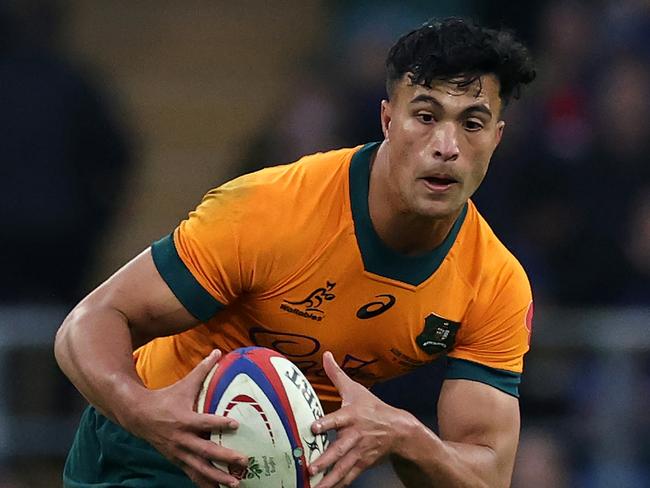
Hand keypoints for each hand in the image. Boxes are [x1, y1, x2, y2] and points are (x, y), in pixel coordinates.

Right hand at [124, 349, 247, 487]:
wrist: (138, 416)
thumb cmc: (166, 398)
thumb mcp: (184, 383)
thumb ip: (202, 369)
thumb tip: (218, 351)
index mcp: (184, 419)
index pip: (205, 422)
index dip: (220, 424)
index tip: (236, 425)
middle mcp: (182, 439)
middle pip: (206, 451)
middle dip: (225, 458)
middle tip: (244, 461)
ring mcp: (178, 453)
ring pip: (200, 469)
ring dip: (218, 477)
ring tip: (235, 484)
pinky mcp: (177, 461)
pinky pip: (192, 474)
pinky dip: (205, 483)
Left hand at [309, 351, 406, 486]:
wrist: (399, 429)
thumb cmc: (372, 407)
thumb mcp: (355, 389)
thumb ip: (336, 374)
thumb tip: (325, 354)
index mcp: (351, 415)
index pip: (337, 419)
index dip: (325, 423)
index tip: (313, 427)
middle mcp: (355, 435)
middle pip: (339, 448)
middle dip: (325, 459)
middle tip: (310, 467)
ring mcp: (359, 452)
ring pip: (343, 467)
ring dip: (329, 478)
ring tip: (315, 486)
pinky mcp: (363, 463)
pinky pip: (349, 476)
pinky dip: (338, 484)